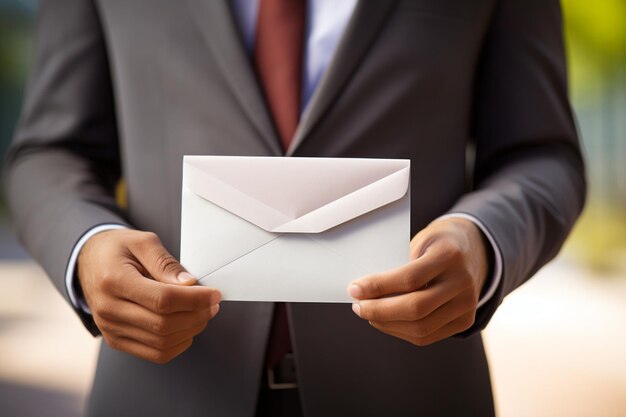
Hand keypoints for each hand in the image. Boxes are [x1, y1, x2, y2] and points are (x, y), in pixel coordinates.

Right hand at [78, 229, 220, 363]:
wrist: (89, 262)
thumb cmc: (117, 249)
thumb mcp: (142, 242)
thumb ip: (166, 262)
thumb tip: (189, 284)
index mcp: (113, 281)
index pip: (163, 300)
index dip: (195, 300)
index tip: (214, 294)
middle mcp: (108, 309)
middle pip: (164, 324)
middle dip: (197, 315)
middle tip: (212, 303)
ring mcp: (111, 329)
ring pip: (162, 342)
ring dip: (191, 330)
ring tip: (202, 313)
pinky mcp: (117, 340)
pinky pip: (155, 353)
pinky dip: (178, 344)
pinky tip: (187, 327)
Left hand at [348, 218, 488, 345]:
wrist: (474, 250)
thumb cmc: (437, 244)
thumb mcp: (421, 241)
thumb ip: (399, 264)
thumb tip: (365, 290)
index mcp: (449, 255)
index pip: (409, 278)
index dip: (378, 286)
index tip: (354, 289)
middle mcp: (462, 282)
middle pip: (416, 308)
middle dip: (379, 311)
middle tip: (358, 306)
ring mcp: (467, 304)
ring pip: (421, 328)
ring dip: (387, 324)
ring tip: (368, 314)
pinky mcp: (465, 320)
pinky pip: (427, 336)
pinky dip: (401, 331)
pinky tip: (386, 322)